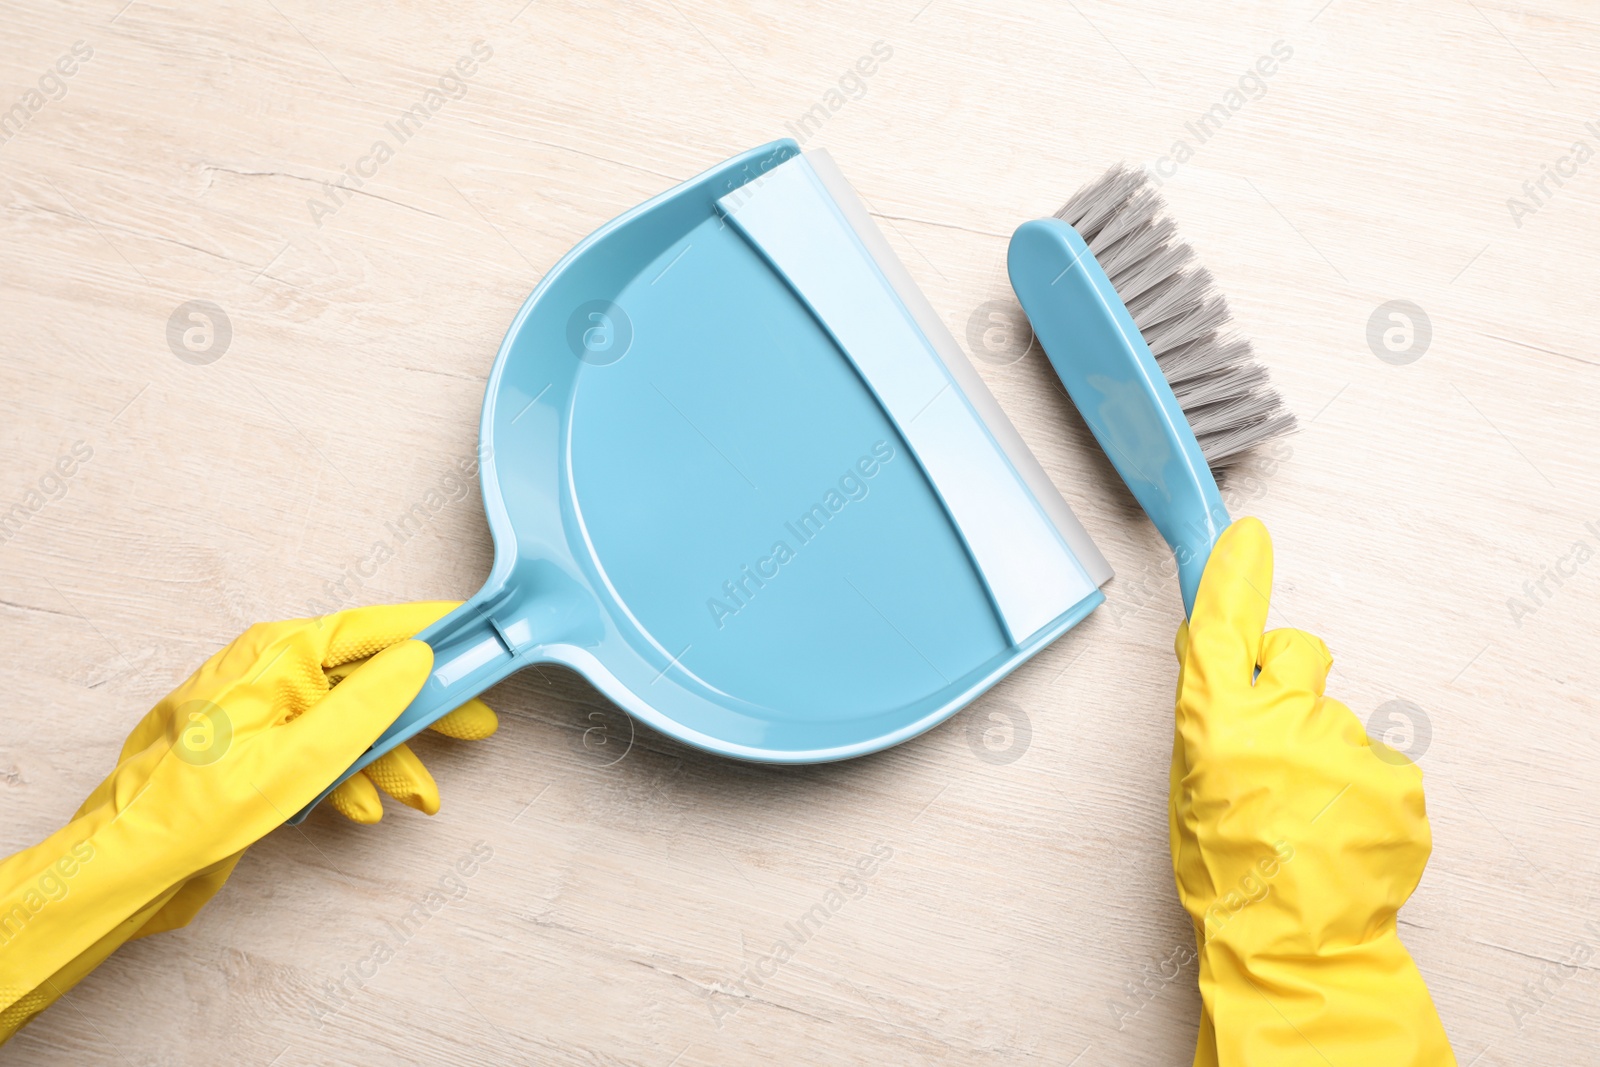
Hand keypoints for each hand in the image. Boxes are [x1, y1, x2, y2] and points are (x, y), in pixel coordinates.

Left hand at [0, 602, 494, 1042]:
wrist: (128, 866)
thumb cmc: (195, 811)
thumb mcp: (301, 759)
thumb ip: (367, 706)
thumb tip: (417, 657)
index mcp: (274, 655)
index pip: (371, 629)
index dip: (430, 631)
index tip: (478, 631)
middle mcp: (268, 672)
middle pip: (366, 677)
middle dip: (420, 709)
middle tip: (473, 722)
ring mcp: (260, 711)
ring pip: (347, 722)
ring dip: (387, 759)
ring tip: (422, 797)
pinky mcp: (255, 749)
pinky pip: (319, 750)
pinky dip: (346, 776)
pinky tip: (362, 808)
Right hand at [1168, 518, 1454, 1066]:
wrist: (1293, 943)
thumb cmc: (1228, 874)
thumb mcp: (1190, 783)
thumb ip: (1210, 715)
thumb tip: (1221, 664)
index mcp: (1218, 723)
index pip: (1223, 625)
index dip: (1232, 575)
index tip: (1242, 537)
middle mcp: (1284, 721)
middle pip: (1298, 656)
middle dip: (1289, 681)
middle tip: (1275, 742)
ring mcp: (1346, 747)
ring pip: (1337, 717)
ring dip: (1324, 749)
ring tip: (1306, 811)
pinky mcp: (1396, 777)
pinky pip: (1375, 759)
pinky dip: (1360, 785)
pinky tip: (1339, 826)